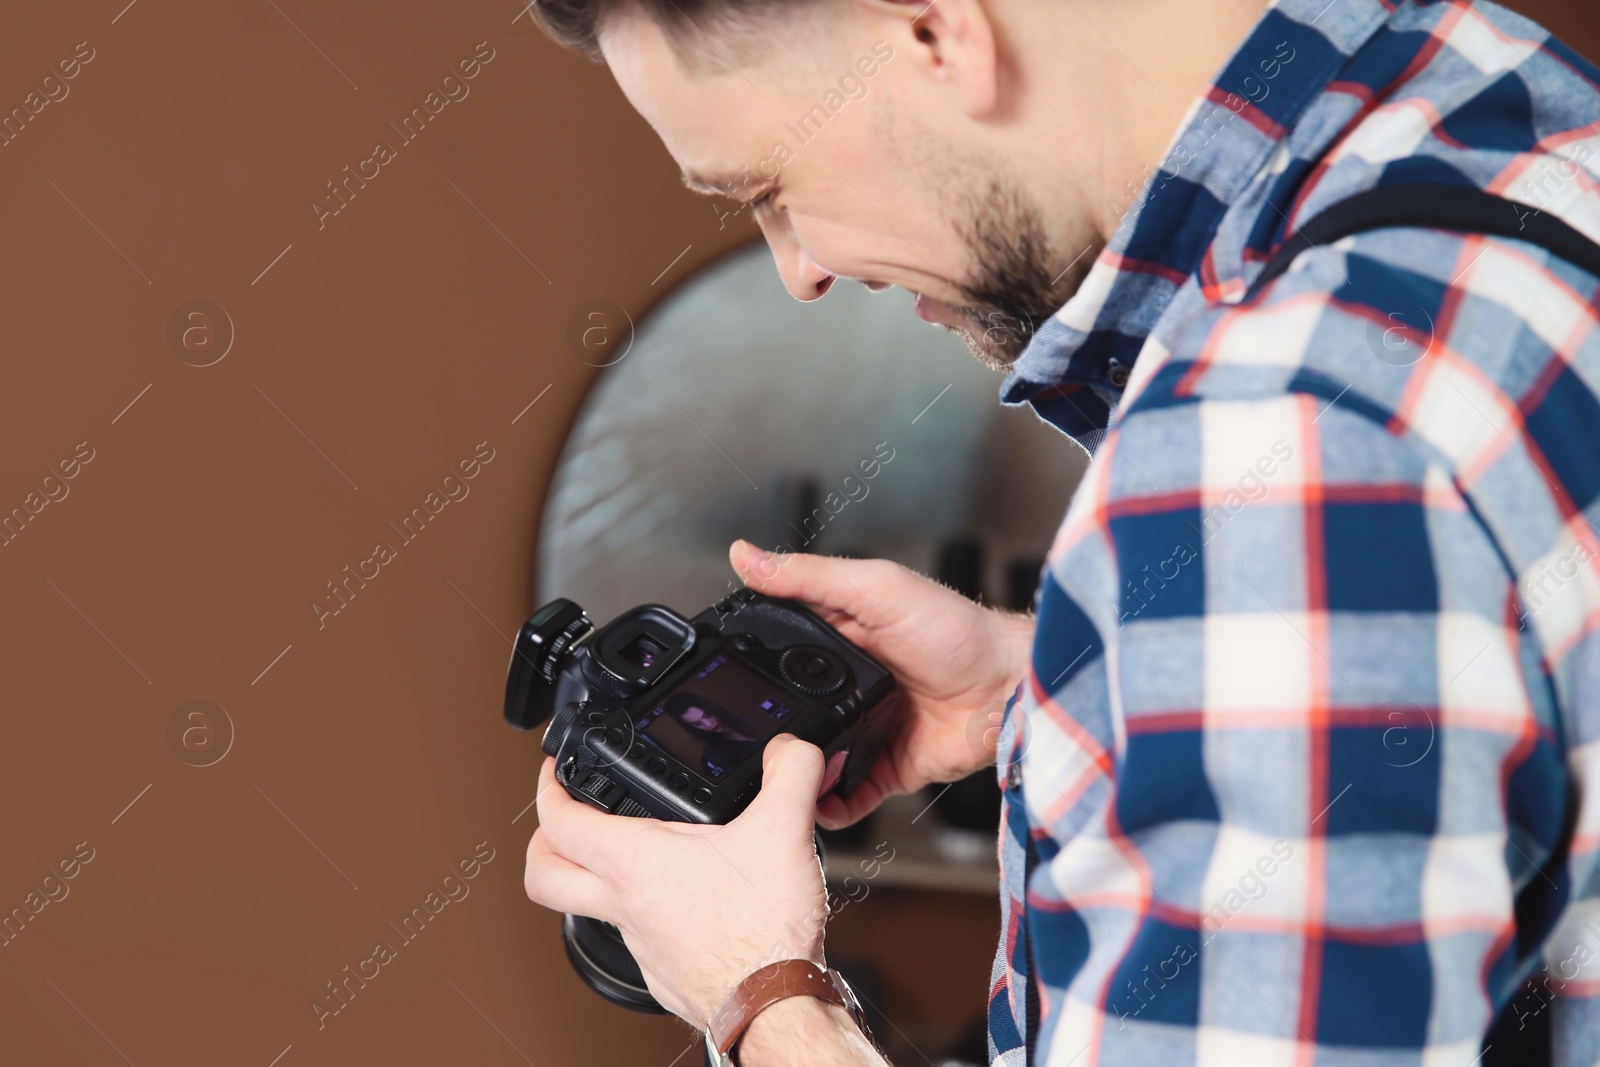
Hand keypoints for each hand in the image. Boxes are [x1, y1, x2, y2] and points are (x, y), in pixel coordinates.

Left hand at [524, 733, 831, 1026]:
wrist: (777, 1006)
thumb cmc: (764, 932)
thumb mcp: (784, 830)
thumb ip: (790, 774)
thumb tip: (793, 748)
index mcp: (636, 863)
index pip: (559, 821)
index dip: (548, 787)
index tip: (554, 770)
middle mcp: (625, 906)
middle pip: (544, 875)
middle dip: (542, 842)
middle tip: (561, 820)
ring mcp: (640, 945)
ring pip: (591, 908)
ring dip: (597, 879)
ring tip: (629, 855)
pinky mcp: (664, 972)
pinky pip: (636, 937)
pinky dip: (646, 914)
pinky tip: (682, 901)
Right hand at [728, 539, 1033, 828]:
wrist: (1012, 688)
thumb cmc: (958, 629)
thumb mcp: (875, 587)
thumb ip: (808, 577)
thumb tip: (746, 554)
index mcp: (838, 637)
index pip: (777, 652)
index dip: (748, 666)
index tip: (716, 680)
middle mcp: (847, 685)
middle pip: (789, 712)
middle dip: (766, 730)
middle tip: (738, 743)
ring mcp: (866, 729)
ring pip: (812, 758)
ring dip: (794, 772)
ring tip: (775, 780)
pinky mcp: (887, 767)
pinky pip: (847, 795)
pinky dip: (829, 807)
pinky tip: (816, 807)